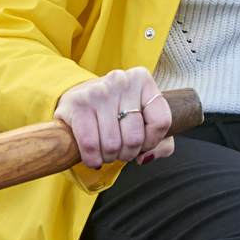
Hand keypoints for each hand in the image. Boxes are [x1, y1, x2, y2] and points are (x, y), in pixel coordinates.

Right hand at [54, 69, 175, 169]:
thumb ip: (162, 144)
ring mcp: (98, 91)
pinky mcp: (77, 103)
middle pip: (135, 137)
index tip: (142, 143)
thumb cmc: (117, 112)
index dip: (152, 141)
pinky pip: (90, 144)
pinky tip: (93, 157)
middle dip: (128, 154)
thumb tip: (145, 158)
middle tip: (120, 151)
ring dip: (109, 157)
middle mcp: (121, 81)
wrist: (79, 99)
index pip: (161, 121)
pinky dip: (92, 159)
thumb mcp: (145, 121)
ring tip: (106, 151)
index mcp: (143, 81)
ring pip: (112, 144)